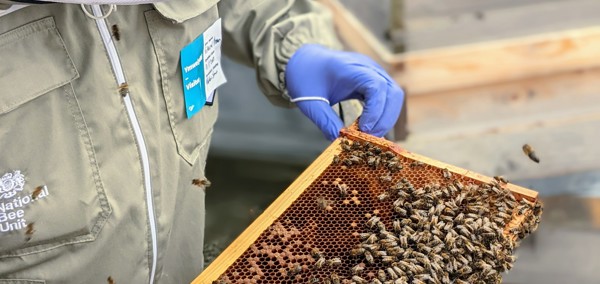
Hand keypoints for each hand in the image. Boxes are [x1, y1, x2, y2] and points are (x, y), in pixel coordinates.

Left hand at [285, 44, 403, 139]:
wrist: (305, 60)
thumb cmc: (305, 77)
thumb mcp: (309, 102)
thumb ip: (324, 120)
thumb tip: (339, 139)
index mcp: (351, 68)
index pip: (377, 86)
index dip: (375, 110)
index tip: (363, 129)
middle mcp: (368, 68)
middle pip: (393, 93)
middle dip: (385, 118)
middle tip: (369, 138)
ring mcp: (374, 73)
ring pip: (394, 96)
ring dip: (386, 118)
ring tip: (370, 135)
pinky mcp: (374, 80)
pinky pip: (388, 98)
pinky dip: (383, 113)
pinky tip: (369, 127)